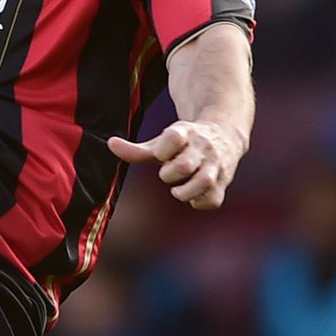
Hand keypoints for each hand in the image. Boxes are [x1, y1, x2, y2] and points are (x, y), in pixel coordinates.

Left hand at [107, 120, 244, 209]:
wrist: (224, 134)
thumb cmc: (184, 143)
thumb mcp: (161, 143)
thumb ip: (136, 150)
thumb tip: (111, 144)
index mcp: (186, 133)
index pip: (173, 137)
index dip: (162, 149)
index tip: (160, 155)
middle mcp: (203, 147)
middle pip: (184, 165)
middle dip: (170, 174)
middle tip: (167, 173)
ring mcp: (216, 164)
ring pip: (204, 182)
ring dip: (185, 192)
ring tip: (177, 190)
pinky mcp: (224, 181)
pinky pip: (213, 199)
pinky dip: (200, 202)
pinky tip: (193, 197)